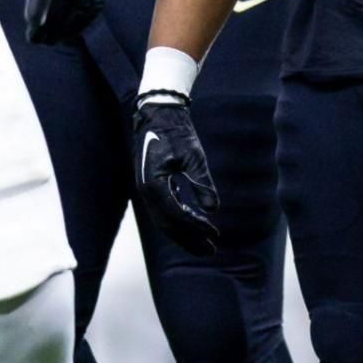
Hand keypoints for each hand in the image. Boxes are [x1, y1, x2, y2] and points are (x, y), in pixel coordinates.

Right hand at [134, 93, 219, 255]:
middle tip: (211, 250)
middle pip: (168, 225)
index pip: (176, 216)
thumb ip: (202, 182)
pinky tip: (197, 221)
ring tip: (206, 242)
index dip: (196, 228)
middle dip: (190, 240)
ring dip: (186, 232)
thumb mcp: (193, 155)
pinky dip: (181, 218)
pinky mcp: (153, 185)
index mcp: (153, 185)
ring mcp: (148, 190)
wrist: (158, 112)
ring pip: (166, 220)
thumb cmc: (176, 130)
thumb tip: (213, 210)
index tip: (215, 234)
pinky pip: (166, 208)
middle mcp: (147, 192)